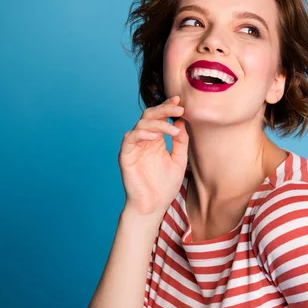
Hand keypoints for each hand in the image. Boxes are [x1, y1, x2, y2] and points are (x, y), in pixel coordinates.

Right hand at [118, 95, 188, 216]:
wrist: (153, 206)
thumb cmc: (165, 186)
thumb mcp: (179, 160)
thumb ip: (181, 141)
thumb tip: (182, 121)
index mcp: (156, 140)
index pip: (160, 117)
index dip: (168, 107)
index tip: (181, 101)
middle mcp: (144, 140)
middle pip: (150, 116)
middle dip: (164, 109)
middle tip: (179, 108)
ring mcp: (134, 147)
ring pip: (141, 125)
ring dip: (158, 124)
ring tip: (173, 130)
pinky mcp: (125, 156)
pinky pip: (130, 139)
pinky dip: (142, 134)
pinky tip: (154, 137)